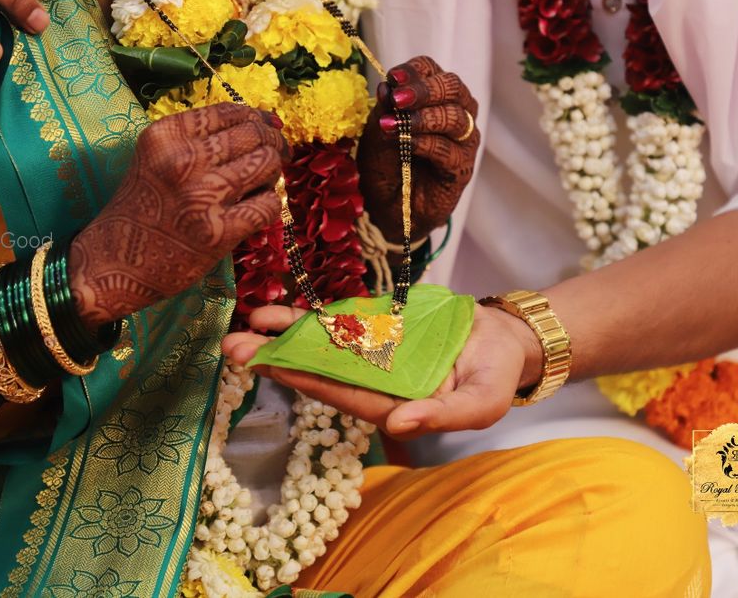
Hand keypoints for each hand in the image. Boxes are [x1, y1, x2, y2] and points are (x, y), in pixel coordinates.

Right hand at [70, 104, 288, 326]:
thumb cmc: (139, 209)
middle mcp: (183, 159)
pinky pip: (267, 205)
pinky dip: (268, 204)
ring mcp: (202, 196)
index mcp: (166, 135)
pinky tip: (255, 209)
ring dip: (273, 172)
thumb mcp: (157, 159)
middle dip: (272, 143)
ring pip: (266, 164)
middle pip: (253, 135)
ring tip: (263, 182)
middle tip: (277, 155)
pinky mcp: (219, 232)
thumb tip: (266, 122)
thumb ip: (200, 140)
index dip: (256, 119)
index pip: (229, 112)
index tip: (267, 128)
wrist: (112, 264)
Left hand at [222, 303, 540, 438]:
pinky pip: (336, 323)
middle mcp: (373, 382)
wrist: (505, 339)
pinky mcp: (375, 330)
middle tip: (233, 350)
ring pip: (320, 346)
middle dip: (277, 361)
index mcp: (394, 405)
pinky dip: (307, 317)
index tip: (271, 368)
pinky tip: (275, 311)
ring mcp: (371, 355)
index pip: (343, 394)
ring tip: (242, 327)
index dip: (306, 381)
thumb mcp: (481, 403)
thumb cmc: (496, 377)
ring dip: (282, 336)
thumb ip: (442, 416)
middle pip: (319, 372)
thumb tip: (398, 427)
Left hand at [357, 56, 479, 241]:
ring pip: (454, 117)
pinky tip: (406, 144)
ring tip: (395, 125)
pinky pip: (448, 149)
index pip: (431, 70)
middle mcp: (455, 113)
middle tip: (398, 99)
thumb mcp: (376, 132)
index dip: (414, 70)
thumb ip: (384, 108)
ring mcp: (462, 141)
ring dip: (422, 118)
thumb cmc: (384, 165)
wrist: (387, 208)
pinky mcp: (462, 168)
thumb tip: (388, 84)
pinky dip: (425, 143)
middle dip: (423, 90)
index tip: (393, 77)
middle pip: (452, 86)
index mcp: (433, 97)